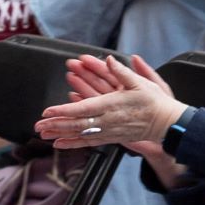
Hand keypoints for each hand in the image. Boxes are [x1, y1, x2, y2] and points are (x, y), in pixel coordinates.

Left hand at [39, 52, 186, 159]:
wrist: (166, 124)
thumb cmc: (154, 102)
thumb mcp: (140, 82)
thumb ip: (122, 71)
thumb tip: (109, 60)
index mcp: (112, 105)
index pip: (83, 108)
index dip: (64, 110)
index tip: (49, 110)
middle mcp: (108, 121)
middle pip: (77, 124)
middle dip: (56, 124)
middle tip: (38, 125)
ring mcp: (108, 131)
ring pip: (80, 134)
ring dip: (61, 134)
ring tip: (44, 135)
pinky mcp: (111, 138)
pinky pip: (89, 142)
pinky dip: (73, 144)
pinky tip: (60, 144)